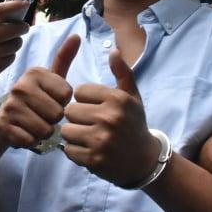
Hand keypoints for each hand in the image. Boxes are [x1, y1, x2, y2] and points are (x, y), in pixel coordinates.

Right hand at [0, 0, 29, 83]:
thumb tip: (10, 3)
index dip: (13, 5)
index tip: (25, 3)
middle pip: (13, 30)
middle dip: (22, 27)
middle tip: (24, 26)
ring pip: (15, 44)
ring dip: (16, 41)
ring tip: (8, 41)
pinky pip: (12, 57)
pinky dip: (9, 54)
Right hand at [0, 34, 80, 146]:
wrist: (4, 117)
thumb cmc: (35, 97)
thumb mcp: (50, 78)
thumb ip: (64, 58)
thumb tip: (77, 35)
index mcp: (35, 73)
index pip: (67, 95)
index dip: (63, 102)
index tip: (52, 99)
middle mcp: (20, 87)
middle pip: (57, 114)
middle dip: (54, 119)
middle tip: (43, 115)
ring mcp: (10, 106)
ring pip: (45, 130)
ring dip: (44, 132)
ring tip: (35, 124)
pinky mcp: (3, 126)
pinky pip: (31, 140)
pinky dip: (31, 141)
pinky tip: (25, 133)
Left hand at [60, 49, 160, 186]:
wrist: (144, 160)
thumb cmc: (134, 124)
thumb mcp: (132, 97)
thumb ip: (122, 72)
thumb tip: (114, 50)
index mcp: (117, 99)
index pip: (79, 91)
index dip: (84, 100)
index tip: (96, 108)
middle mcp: (109, 118)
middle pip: (70, 111)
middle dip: (77, 118)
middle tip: (91, 124)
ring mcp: (101, 140)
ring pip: (66, 131)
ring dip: (73, 135)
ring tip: (88, 137)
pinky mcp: (94, 159)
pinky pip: (68, 150)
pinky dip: (75, 151)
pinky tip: (89, 150)